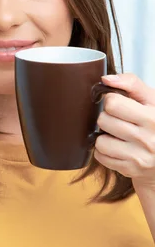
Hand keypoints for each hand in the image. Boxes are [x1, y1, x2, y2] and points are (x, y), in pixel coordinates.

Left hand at [93, 73, 154, 188]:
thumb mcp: (152, 100)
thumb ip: (132, 84)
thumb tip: (106, 80)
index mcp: (153, 118)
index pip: (113, 103)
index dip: (111, 101)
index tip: (118, 104)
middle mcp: (148, 139)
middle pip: (104, 120)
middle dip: (107, 118)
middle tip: (119, 121)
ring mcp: (140, 157)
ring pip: (100, 140)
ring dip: (104, 136)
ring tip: (118, 135)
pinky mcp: (130, 169)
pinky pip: (101, 156)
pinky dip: (104, 151)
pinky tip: (118, 148)